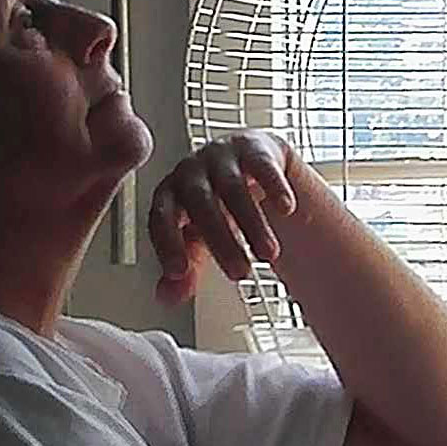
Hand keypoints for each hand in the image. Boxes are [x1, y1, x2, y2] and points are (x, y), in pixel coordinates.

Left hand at [148, 130, 298, 305]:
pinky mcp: (254, 148)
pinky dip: (274, 186)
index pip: (160, 218)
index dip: (168, 244)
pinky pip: (262, 165)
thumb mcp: (200, 240)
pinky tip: (286, 209)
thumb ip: (187, 267)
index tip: (180, 272)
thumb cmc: (217, 207)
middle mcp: (190, 172)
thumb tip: (167, 297)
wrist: (248, 166)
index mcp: (169, 195)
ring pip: (233, 188)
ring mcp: (222, 156)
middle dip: (220, 240)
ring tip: (269, 254)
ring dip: (252, 223)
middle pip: (200, 203)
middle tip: (240, 273)